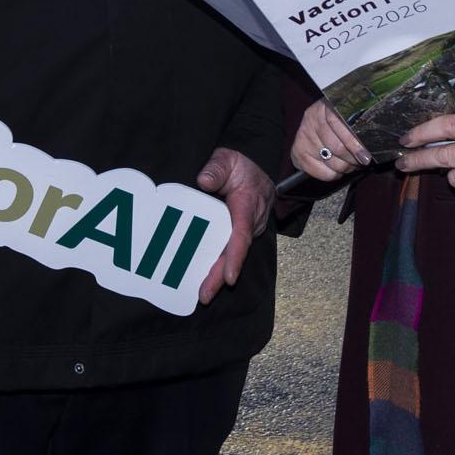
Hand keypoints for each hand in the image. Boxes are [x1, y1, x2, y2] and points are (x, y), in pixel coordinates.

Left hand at [193, 147, 272, 305]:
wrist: (253, 170)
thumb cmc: (238, 166)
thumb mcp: (227, 159)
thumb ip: (216, 168)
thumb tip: (203, 181)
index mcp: (247, 206)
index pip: (240, 234)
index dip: (234, 257)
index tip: (229, 277)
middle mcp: (248, 223)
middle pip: (234, 253)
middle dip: (220, 276)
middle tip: (204, 296)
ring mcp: (244, 231)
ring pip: (230, 256)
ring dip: (217, 276)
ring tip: (201, 295)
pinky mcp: (236, 234)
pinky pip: (227, 252)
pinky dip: (216, 267)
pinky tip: (201, 281)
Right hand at [288, 100, 369, 185]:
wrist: (314, 124)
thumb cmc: (337, 122)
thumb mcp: (346, 116)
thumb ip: (356, 127)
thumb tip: (367, 150)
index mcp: (326, 106)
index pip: (341, 125)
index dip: (354, 144)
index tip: (365, 156)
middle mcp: (312, 119)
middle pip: (337, 147)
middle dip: (352, 159)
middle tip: (360, 161)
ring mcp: (303, 135)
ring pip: (331, 161)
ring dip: (345, 167)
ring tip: (350, 164)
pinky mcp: (297, 151)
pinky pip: (322, 172)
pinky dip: (333, 174)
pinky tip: (336, 169)